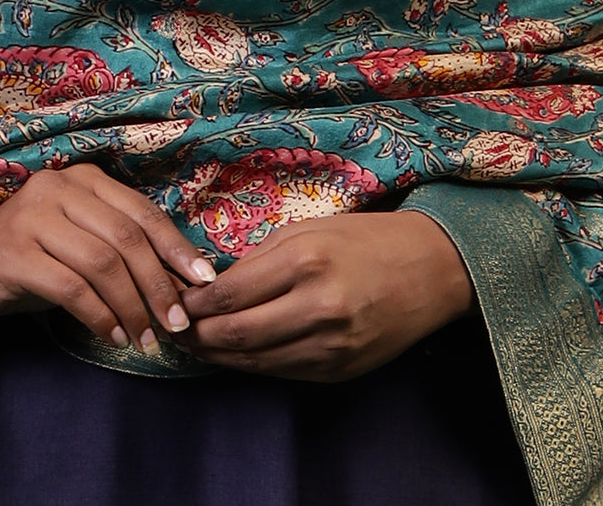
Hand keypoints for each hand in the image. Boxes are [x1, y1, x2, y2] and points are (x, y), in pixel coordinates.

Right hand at [0, 162, 216, 353]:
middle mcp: (57, 187)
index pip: (141, 211)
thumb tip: (179, 285)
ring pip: (102, 263)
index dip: (176, 247)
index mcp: (82, 178)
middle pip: (125, 238)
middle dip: (158, 285)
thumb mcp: (78, 244)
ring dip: (131, 307)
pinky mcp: (12, 253)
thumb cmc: (31, 258)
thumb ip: (119, 251)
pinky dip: (98, 316)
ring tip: (145, 339)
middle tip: (176, 324)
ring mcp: (31, 217)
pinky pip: (70, 288)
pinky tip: (111, 335)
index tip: (204, 282)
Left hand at [177, 209, 472, 380]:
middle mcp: (318, 306)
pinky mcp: (340, 369)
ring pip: (256, 361)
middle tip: (173, 329)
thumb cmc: (364, 239)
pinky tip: (235, 354)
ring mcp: (331, 345)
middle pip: (236, 334)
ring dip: (219, 355)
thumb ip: (259, 259)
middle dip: (197, 335)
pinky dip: (253, 364)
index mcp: (306, 261)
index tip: (174, 300)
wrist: (429, 270)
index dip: (194, 303)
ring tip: (195, 344)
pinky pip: (283, 372)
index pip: (230, 293)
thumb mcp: (308, 229)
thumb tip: (212, 285)